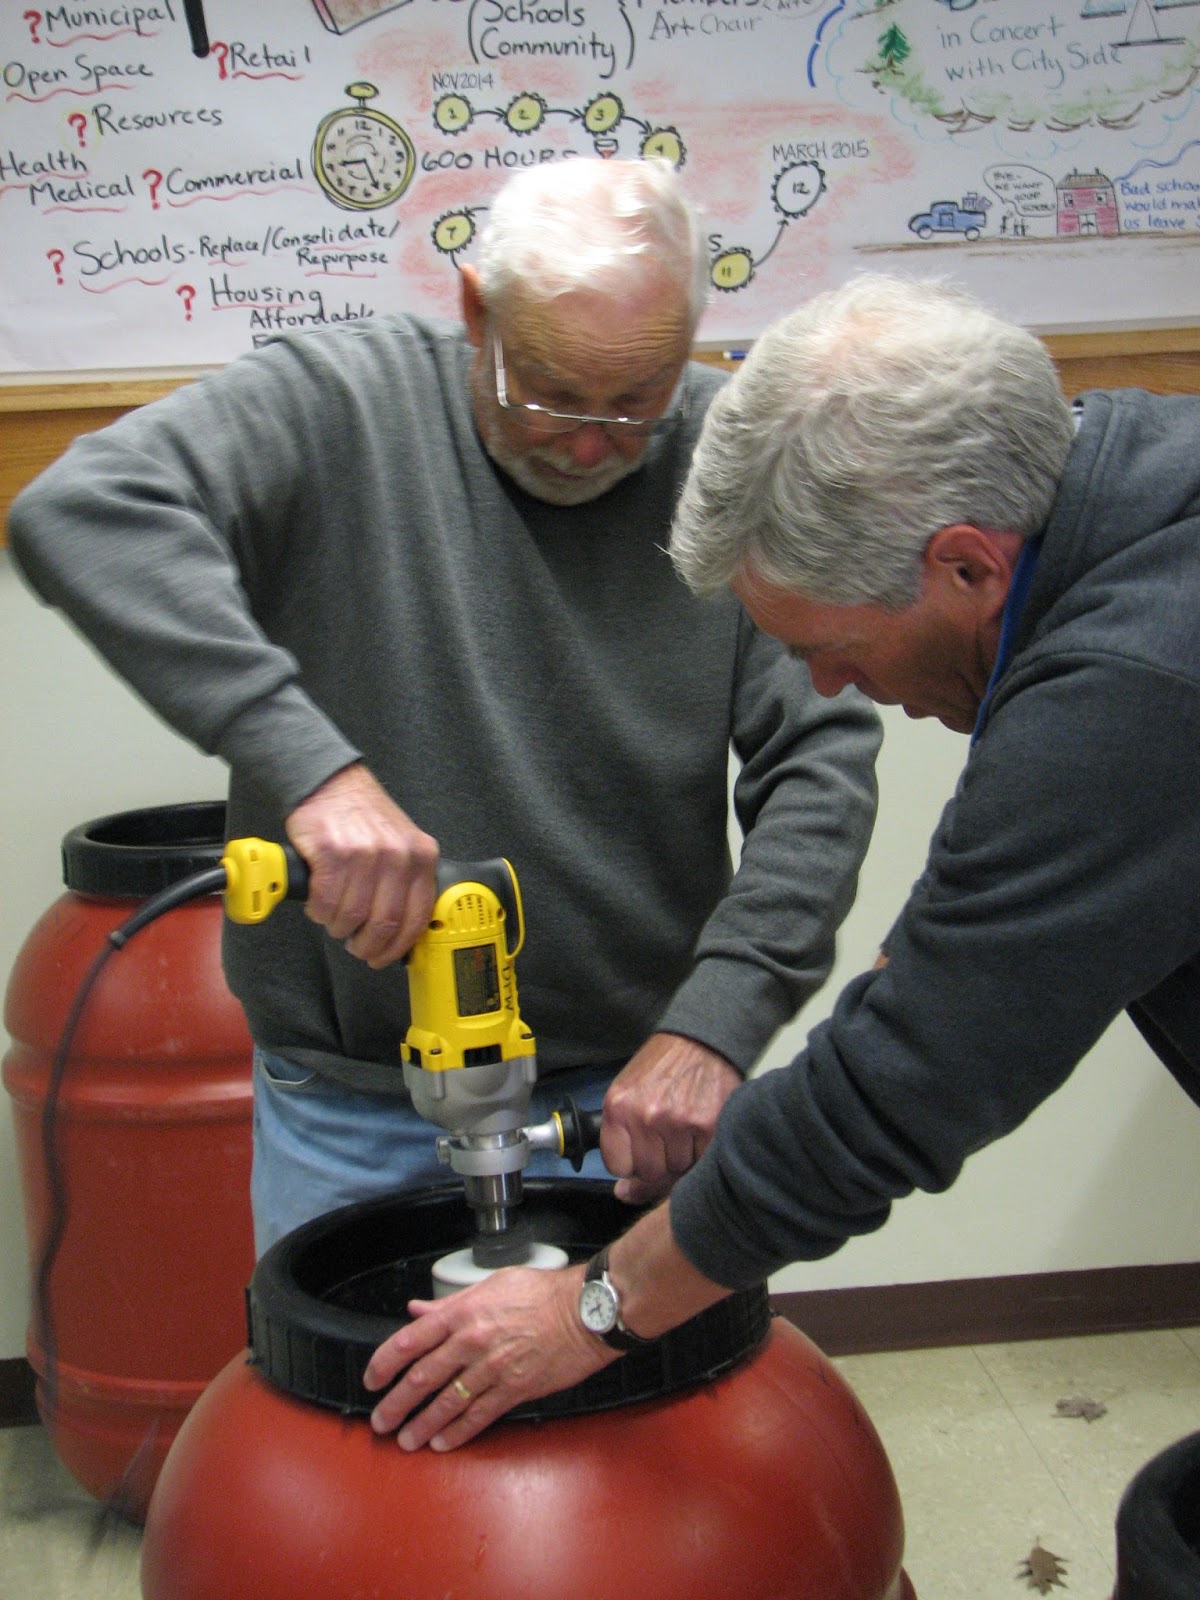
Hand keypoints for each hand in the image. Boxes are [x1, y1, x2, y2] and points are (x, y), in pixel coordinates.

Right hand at [285, 763, 438, 968]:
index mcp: (420, 856)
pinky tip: (320, 906)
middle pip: (384, 923)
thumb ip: (407, 880)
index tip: (384, 957)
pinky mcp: (332, 852)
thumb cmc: (364, 817)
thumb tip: (402, 929)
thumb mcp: (401, 843)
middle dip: (367, 945)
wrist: (331, 782)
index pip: (417, 917)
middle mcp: (397, 855)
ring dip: (339, 927)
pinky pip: (326, 901)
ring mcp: (365, 853)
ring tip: (334, 920)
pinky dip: (320, 911)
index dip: (397, 947)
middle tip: (356, 946)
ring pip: (352, 916)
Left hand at [363, 1263, 615, 1450]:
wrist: (584, 1312)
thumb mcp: (491, 1285)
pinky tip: (443, 1442)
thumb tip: (418, 1310)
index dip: (384, 1363)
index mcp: (463, 1312)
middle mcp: (472, 1341)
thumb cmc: (543, 1293)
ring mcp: (492, 1368)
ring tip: (407, 1439)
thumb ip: (450, 1303)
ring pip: (446, 1403)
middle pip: (421, 1378)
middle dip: (396, 1404)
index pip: (409, 1340)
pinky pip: (478, 1416)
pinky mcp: (514, 1389)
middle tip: (381, 1421)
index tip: (373, 1379)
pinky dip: (457, 1432)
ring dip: (422, 1425)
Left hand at [600, 1033, 740, 1204]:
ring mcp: (677, 1122)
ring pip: (676, 1170)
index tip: (637, 1154)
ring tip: (683, 1130)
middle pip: (649, 1173)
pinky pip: (700, 1162)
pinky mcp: (706, 1126)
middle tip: (665, 1139)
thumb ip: (621, 1136)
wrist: (700, 1040)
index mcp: (618, 1107)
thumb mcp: (627, 1091)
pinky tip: (698, 1130)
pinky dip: (700, 1152)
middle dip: (658, 1163)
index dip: (630, 1164)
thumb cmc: (662, 1067)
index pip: (618, 1166)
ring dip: (681, 1158)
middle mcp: (646, 1116)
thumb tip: (625, 1193)